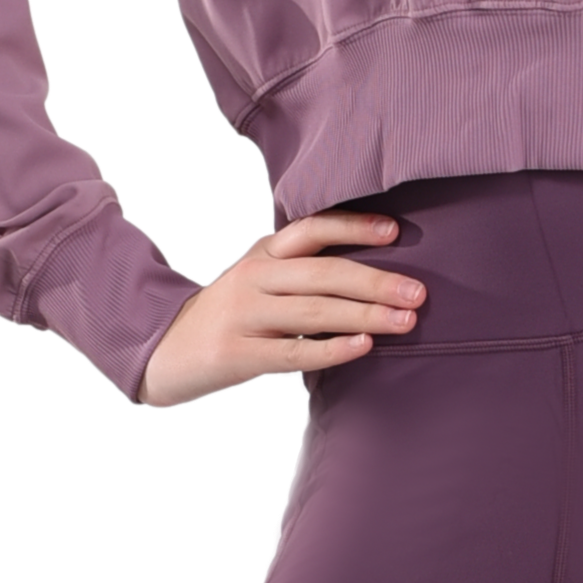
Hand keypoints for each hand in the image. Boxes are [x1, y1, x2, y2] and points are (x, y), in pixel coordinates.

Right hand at [139, 210, 425, 410]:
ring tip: (407, 321)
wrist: (163, 351)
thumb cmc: (230, 317)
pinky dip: (333, 348)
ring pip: (314, 311)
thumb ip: (301, 271)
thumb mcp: (258, 280)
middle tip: (419, 292)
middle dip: (376, 281)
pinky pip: (294, 351)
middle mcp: (253, 277)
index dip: (353, 227)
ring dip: (366, 315)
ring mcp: (244, 315)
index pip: (311, 229)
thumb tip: (375, 270)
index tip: (396, 232)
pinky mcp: (238, 354)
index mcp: (263, 254)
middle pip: (322, 273)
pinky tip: (364, 347)